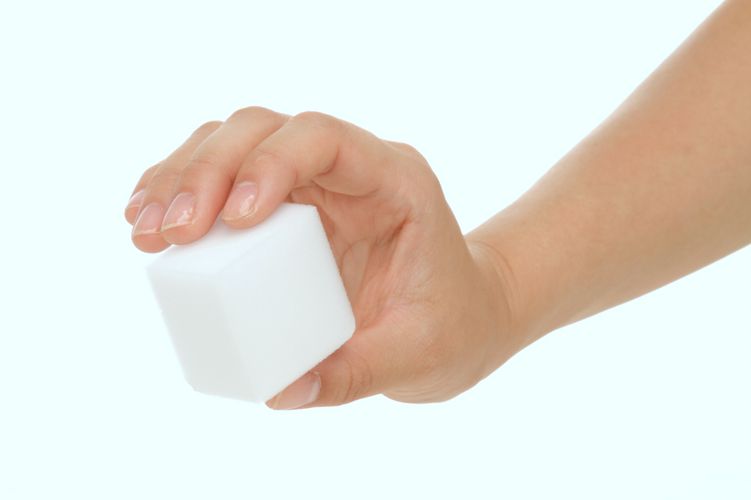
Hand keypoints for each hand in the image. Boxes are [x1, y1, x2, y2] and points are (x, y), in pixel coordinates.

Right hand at [125, 107, 518, 408]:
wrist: (461, 318)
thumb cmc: (451, 326)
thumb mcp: (417, 355)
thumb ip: (355, 373)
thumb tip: (279, 392)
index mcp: (396, 181)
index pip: (325, 137)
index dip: (271, 161)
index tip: (233, 218)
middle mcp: (351, 170)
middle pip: (264, 129)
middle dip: (207, 170)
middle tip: (169, 231)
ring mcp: (316, 184)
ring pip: (234, 143)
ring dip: (181, 177)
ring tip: (142, 230)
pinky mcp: (288, 209)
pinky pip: (227, 180)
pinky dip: (184, 194)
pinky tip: (151, 228)